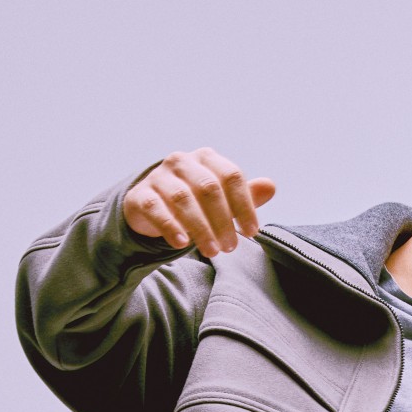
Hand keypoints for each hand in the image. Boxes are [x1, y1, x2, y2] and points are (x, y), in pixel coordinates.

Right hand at [123, 149, 276, 255]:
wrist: (149, 206)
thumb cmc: (193, 202)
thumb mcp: (220, 200)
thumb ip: (244, 195)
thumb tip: (271, 187)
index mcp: (206, 159)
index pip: (231, 176)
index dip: (244, 204)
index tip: (251, 232)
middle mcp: (182, 162)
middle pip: (208, 187)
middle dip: (223, 220)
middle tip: (231, 248)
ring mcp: (159, 177)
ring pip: (183, 199)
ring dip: (201, 228)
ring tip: (212, 252)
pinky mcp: (140, 195)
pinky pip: (156, 209)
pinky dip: (170, 227)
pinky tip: (182, 244)